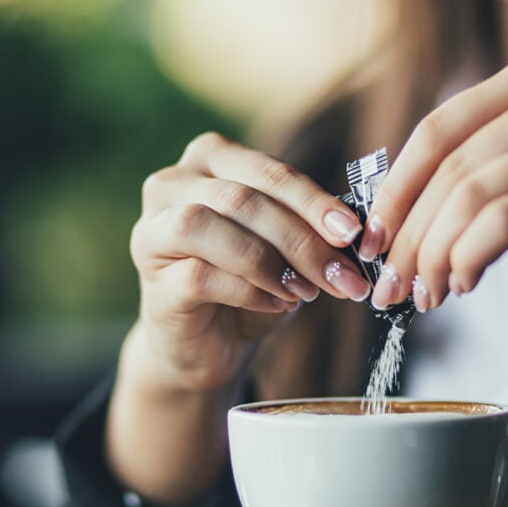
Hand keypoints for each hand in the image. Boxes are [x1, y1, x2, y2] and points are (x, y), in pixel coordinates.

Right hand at [128, 132, 369, 392]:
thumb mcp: (287, 248)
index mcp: (210, 160)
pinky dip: (249, 290)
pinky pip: (201, 275)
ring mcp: (152, 230)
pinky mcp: (151, 278)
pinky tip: (278, 304)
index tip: (354, 233)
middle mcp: (171, 184)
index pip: (268, 172)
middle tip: (343, 276)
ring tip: (307, 292)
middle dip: (302, 239)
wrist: (210, 346)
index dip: (313, 202)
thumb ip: (310, 227)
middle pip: (243, 199)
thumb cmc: (252, 285)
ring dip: (270, 261)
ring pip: (210, 226)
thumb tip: (356, 229)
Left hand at [361, 48, 507, 311]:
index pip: (435, 131)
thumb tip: (408, 218)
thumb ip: (493, 161)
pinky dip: (470, 257)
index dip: (394, 190)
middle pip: (447, 171)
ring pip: (470, 199)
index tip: (372, 238)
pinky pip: (507, 223)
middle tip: (392, 286)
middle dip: (409, 237)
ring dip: (434, 257)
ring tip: (427, 295)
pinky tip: (465, 284)